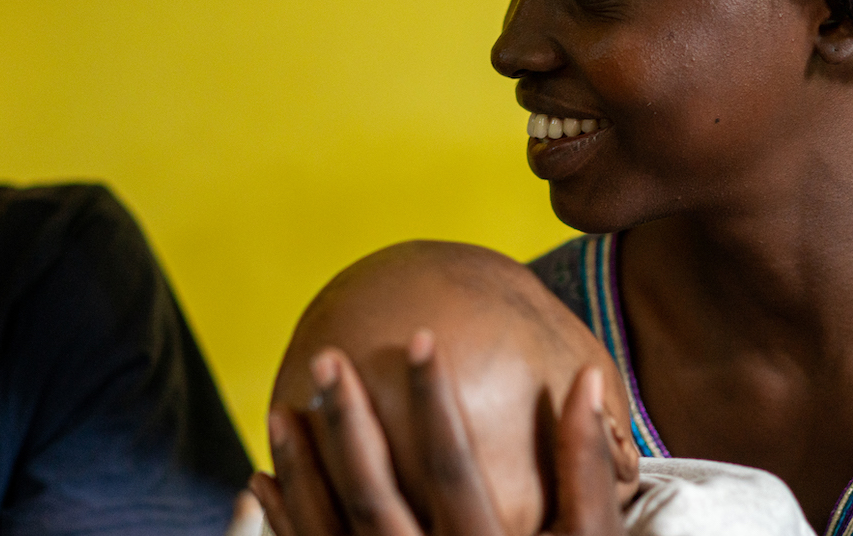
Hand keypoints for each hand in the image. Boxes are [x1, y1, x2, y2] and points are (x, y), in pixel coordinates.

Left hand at [249, 330, 626, 535]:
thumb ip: (586, 469)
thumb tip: (588, 382)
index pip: (450, 463)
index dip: (434, 398)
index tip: (420, 336)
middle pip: (373, 493)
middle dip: (346, 422)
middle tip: (325, 360)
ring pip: (328, 530)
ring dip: (299, 469)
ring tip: (282, 410)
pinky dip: (284, 521)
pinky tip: (265, 478)